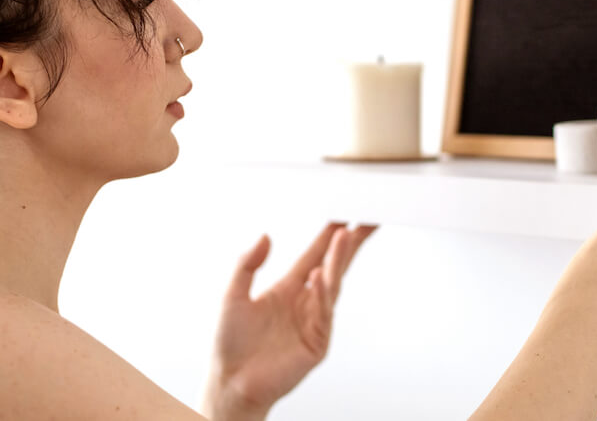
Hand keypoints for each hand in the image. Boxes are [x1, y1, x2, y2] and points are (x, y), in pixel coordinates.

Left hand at [202, 223, 376, 420]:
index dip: (330, 235)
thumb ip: (247, 264)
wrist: (231, 383)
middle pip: (334, 265)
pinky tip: (323, 274)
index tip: (345, 214)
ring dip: (339, 260)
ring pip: (332, 284)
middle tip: (365, 219)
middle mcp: (304, 301)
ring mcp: (314, 321)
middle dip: (350, 242)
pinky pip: (323, 312)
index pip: (316, 254)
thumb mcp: (232, 295)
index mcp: (288, 288)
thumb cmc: (230, 344)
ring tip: (346, 236)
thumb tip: (264, 237)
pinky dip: (323, 292)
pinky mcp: (317, 341)